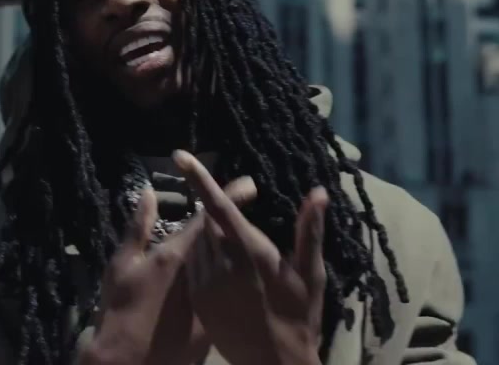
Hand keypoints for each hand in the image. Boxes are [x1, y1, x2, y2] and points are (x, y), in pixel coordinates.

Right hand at [83, 179, 257, 364]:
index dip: (230, 198)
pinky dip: (233, 281)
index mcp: (179, 255)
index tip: (248, 184)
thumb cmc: (121, 310)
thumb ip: (138, 228)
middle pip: (227, 241)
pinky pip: (227, 294)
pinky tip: (234, 278)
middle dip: (237, 222)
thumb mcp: (122, 265)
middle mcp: (201, 275)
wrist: (132, 363)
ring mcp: (210, 299)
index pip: (211, 219)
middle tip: (246, 205)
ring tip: (240, 238)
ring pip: (230, 268)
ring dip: (236, 252)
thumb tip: (149, 193)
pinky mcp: (213, 321)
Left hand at [175, 150, 327, 364]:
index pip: (217, 205)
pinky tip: (227, 268)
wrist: (274, 364)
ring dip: (213, 235)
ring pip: (200, 242)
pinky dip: (207, 257)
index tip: (180, 155)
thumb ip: (310, 230)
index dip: (198, 178)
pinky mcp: (198, 299)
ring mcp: (205, 283)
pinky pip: (196, 265)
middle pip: (209, 221)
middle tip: (241, 213)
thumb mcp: (310, 273)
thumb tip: (318, 192)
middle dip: (219, 210)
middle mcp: (221, 264)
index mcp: (248, 251)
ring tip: (238, 248)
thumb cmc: (299, 317)